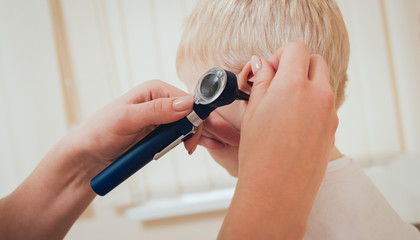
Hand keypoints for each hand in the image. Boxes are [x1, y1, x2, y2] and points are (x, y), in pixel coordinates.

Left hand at [65, 80, 195, 178]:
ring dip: (185, 139)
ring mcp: (160, 118)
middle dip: (191, 130)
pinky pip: (177, 137)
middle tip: (187, 147)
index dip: (194, 117)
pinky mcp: (158, 133)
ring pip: (186, 126)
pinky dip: (179, 144)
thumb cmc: (100, 132)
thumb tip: (186, 104)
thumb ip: (157, 110)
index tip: (191, 136)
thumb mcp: (127, 119)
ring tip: (179, 149)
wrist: (89, 156)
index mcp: (154, 90)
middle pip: (190, 113)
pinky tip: (175, 149)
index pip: (187, 99)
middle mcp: (159, 101)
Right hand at [219, 42, 337, 238]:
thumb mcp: (253, 111)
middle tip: (278, 84)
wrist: (278, 190)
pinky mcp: (333, 128)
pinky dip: (312, 103)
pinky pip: (325, 104)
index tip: (270, 70)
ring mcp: (330, 113)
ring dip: (306, 84)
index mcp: (295, 86)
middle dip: (297, 65)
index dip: (280, 55)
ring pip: (323, 83)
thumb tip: (262, 64)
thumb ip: (261, 81)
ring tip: (284, 106)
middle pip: (316, 61)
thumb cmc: (259, 153)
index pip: (296, 49)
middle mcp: (319, 95)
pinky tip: (293, 123)